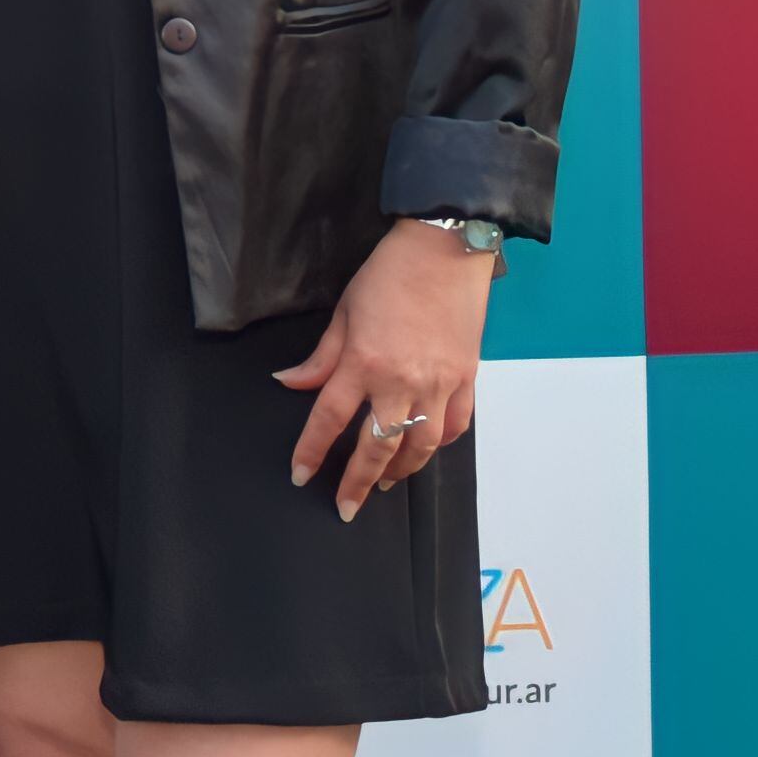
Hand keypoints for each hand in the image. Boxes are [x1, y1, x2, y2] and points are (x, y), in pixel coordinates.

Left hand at [275, 220, 494, 520]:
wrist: (445, 250)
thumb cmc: (389, 274)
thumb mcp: (343, 311)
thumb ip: (320, 357)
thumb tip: (290, 384)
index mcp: (364, 362)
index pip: (329, 419)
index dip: (312, 451)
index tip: (301, 475)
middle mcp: (402, 381)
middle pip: (377, 447)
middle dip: (358, 483)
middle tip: (346, 507)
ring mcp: (439, 384)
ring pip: (421, 446)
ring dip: (400, 471)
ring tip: (382, 483)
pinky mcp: (467, 380)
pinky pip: (455, 427)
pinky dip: (439, 444)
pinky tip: (423, 450)